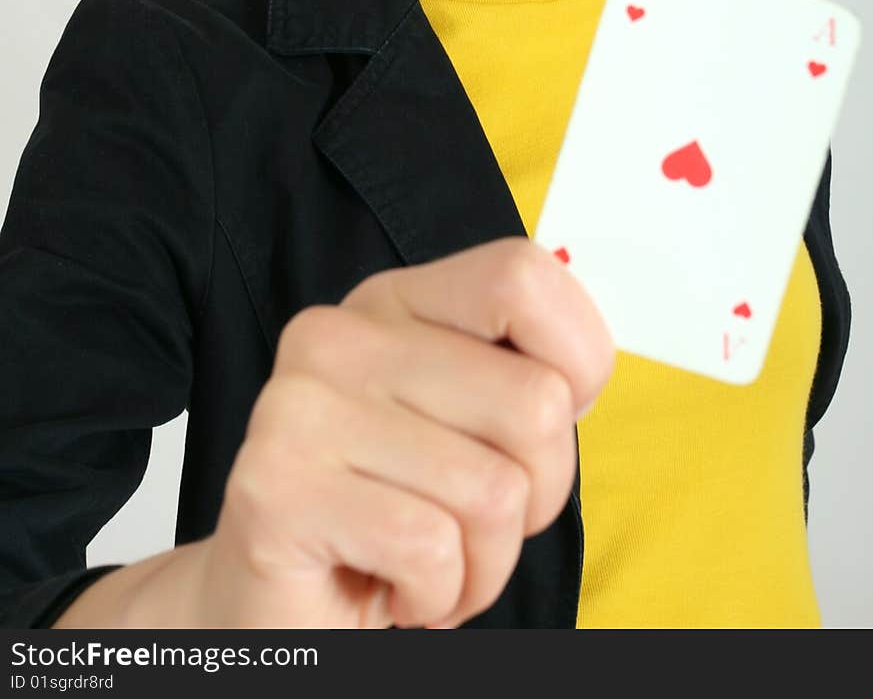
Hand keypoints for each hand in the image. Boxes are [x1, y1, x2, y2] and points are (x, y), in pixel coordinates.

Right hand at [194, 237, 614, 627]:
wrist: (275, 611)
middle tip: (470, 523)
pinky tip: (393, 587)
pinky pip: (432, 549)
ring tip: (429, 562)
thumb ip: (516, 375)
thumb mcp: (463, 423)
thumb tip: (580, 373)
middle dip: (534, 494)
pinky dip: (438, 594)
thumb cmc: (390, 516)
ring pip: (494, 490)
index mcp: (392, 303)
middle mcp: (338, 336)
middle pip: (534, 402)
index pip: (523, 278)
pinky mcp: (278, 490)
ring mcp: (299, 407)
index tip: (541, 429)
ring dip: (484, 562)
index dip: (578, 359)